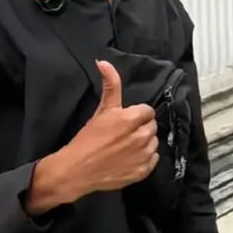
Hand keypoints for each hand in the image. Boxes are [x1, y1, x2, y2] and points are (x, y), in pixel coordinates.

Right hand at [61, 61, 158, 195]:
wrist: (77, 169)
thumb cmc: (87, 139)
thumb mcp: (101, 110)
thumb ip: (109, 85)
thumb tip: (103, 61)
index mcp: (130, 119)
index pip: (147, 111)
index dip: (137, 114)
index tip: (126, 119)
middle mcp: (141, 136)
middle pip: (152, 126)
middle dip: (141, 127)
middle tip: (125, 132)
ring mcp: (143, 155)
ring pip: (154, 142)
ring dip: (145, 142)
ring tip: (127, 145)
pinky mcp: (143, 171)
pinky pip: (153, 159)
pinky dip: (145, 158)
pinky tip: (131, 157)